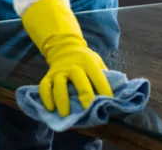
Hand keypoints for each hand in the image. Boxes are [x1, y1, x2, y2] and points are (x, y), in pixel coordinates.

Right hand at [22, 0, 113, 116]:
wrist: (65, 47)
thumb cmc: (85, 59)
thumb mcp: (97, 61)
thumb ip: (104, 74)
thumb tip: (117, 91)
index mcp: (88, 62)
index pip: (98, 76)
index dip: (104, 89)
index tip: (108, 101)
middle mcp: (73, 66)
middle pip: (79, 81)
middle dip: (84, 95)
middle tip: (87, 110)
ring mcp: (59, 71)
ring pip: (59, 85)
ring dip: (62, 100)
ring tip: (65, 114)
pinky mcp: (48, 75)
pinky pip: (44, 86)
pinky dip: (46, 98)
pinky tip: (50, 108)